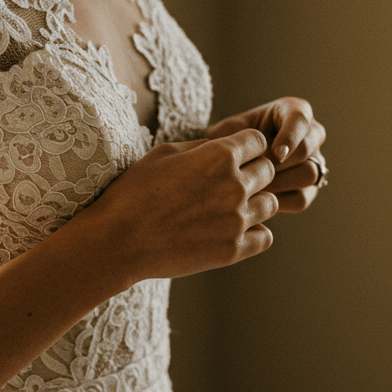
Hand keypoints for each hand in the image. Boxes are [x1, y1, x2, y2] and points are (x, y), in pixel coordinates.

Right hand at [94, 129, 277, 280]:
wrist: (120, 239)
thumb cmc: (135, 190)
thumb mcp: (164, 153)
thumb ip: (202, 146)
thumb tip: (224, 145)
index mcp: (219, 156)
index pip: (259, 141)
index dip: (245, 146)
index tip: (231, 155)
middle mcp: (235, 186)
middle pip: (269, 170)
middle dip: (253, 172)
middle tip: (226, 182)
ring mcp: (237, 220)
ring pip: (271, 203)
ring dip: (255, 202)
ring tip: (226, 207)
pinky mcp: (234, 249)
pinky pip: (265, 236)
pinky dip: (253, 232)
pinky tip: (229, 229)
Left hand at [205, 98, 326, 212]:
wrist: (234, 160)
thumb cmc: (232, 137)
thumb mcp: (229, 129)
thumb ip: (231, 134)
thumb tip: (221, 146)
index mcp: (294, 110)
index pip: (300, 119)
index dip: (290, 136)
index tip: (276, 154)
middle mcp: (311, 133)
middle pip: (306, 149)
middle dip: (278, 164)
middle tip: (254, 172)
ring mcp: (315, 161)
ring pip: (309, 174)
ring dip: (279, 183)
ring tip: (253, 186)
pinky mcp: (310, 187)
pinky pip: (302, 198)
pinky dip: (279, 201)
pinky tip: (257, 199)